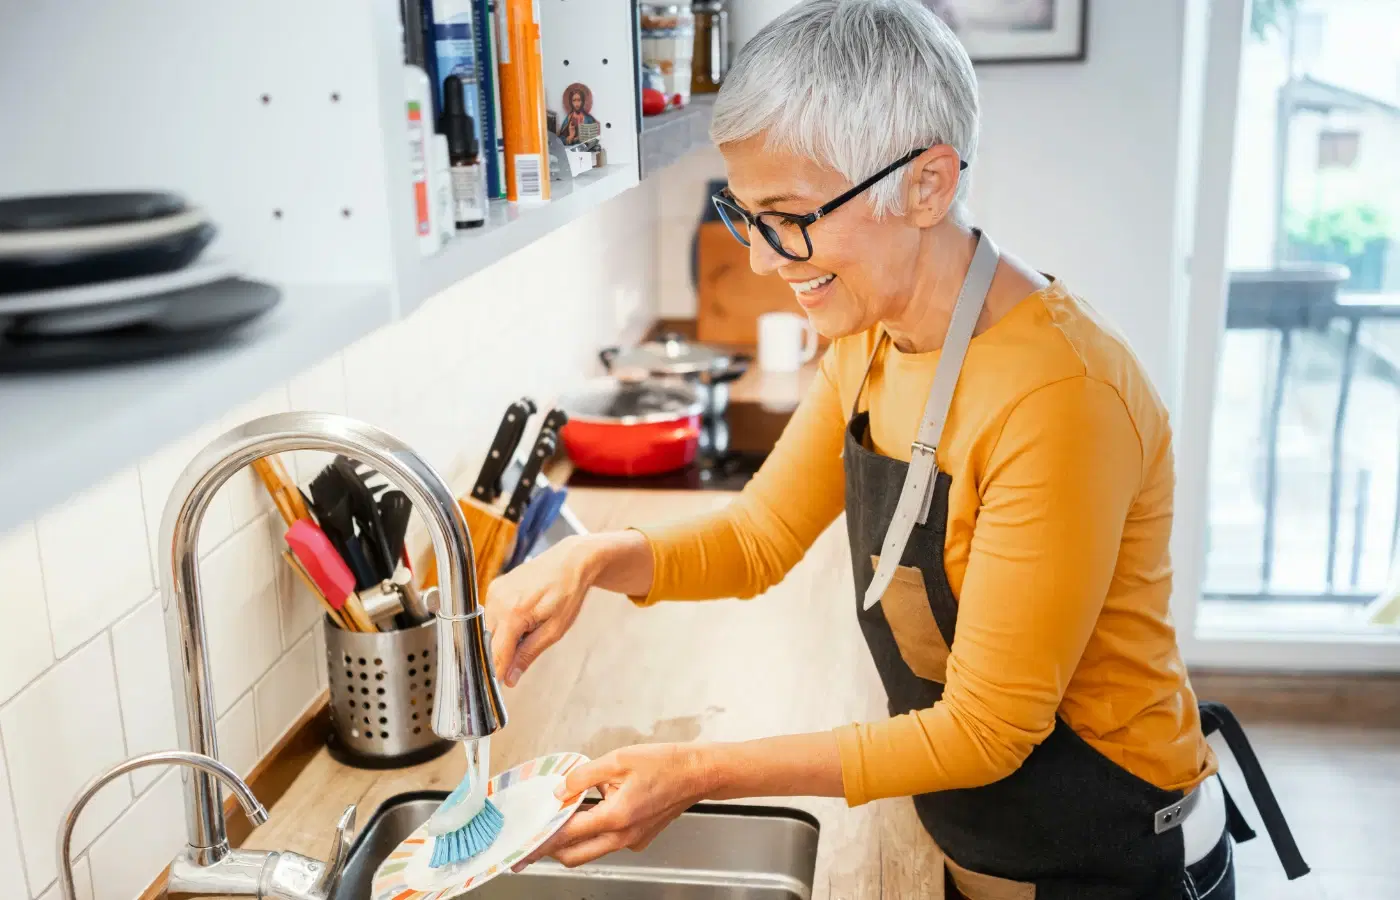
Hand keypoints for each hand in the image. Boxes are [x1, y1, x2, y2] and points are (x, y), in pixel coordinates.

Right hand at [483, 535, 594, 687]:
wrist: (570, 561)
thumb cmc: (568, 592)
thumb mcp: (555, 629)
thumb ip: (529, 654)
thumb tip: (510, 678)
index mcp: (513, 612)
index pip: (496, 654)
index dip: (498, 673)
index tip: (501, 687)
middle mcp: (497, 600)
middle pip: (490, 643)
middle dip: (504, 653)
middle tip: (527, 650)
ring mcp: (494, 591)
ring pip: (489, 630)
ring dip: (505, 637)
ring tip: (531, 627)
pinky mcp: (494, 586)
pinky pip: (492, 615)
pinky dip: (504, 623)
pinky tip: (524, 617)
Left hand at [517, 743, 710, 868]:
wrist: (697, 773)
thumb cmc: (664, 764)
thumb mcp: (618, 759)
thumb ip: (583, 776)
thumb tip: (561, 790)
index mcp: (616, 817)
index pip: (568, 835)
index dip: (543, 838)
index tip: (527, 842)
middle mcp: (624, 836)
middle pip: (576, 856)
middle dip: (552, 850)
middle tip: (535, 841)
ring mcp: (633, 841)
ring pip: (592, 850)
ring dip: (573, 840)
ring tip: (561, 820)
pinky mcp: (640, 838)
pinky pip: (609, 842)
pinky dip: (594, 832)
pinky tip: (592, 811)